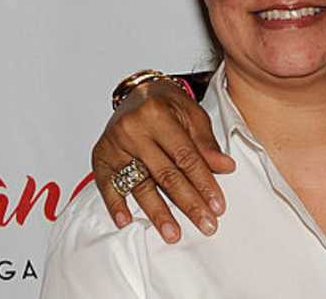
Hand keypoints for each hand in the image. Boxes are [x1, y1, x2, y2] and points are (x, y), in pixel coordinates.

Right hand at [92, 78, 235, 242]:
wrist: (138, 92)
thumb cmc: (168, 104)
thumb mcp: (193, 115)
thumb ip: (206, 143)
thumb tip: (225, 167)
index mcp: (158, 115)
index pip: (186, 157)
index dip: (204, 182)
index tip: (217, 205)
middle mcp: (133, 130)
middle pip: (165, 175)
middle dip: (188, 203)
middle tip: (205, 224)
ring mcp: (114, 145)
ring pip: (139, 185)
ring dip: (157, 213)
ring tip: (173, 233)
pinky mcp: (100, 156)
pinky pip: (107, 185)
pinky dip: (116, 205)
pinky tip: (126, 221)